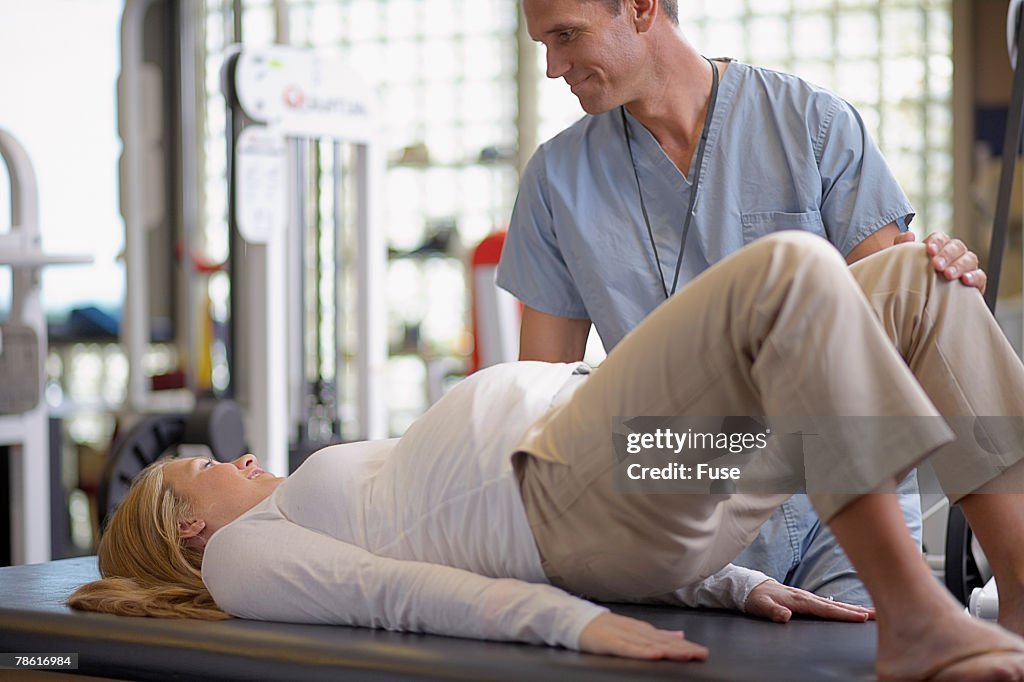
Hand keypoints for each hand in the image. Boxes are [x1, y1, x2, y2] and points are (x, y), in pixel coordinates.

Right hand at [578, 612, 708, 660]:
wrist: (576, 620)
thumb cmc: (605, 628)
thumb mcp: (634, 630)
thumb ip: (657, 635)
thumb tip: (680, 636)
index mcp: (642, 630)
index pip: (668, 640)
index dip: (686, 646)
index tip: (703, 652)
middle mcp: (636, 632)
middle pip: (663, 642)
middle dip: (683, 648)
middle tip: (701, 654)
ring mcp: (623, 636)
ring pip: (650, 644)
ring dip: (669, 649)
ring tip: (686, 654)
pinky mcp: (610, 642)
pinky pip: (628, 648)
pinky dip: (642, 651)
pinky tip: (654, 655)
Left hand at [743, 580, 874, 622]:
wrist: (750, 588)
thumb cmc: (756, 598)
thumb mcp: (760, 606)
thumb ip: (772, 611)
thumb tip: (785, 615)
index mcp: (799, 600)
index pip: (825, 609)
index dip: (844, 613)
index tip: (862, 617)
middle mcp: (807, 597)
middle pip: (836, 605)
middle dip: (857, 610)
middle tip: (879, 614)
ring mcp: (808, 598)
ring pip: (835, 604)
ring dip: (854, 608)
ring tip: (873, 613)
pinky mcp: (807, 600)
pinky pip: (829, 605)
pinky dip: (843, 608)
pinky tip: (852, 612)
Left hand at [893, 231, 985, 292]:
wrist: (920, 310)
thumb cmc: (909, 283)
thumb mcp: (901, 266)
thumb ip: (901, 248)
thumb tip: (909, 235)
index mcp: (937, 249)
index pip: (941, 238)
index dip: (937, 241)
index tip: (929, 249)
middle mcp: (954, 256)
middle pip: (957, 246)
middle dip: (947, 254)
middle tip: (936, 265)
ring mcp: (966, 269)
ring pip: (970, 259)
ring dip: (959, 265)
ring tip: (947, 275)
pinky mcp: (975, 284)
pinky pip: (981, 276)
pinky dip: (975, 277)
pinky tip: (965, 281)